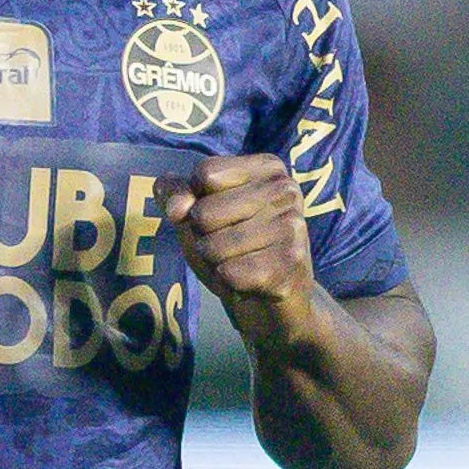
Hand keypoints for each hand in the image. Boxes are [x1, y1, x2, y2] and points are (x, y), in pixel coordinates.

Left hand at [165, 154, 317, 344]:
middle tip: (228, 246)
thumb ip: (176, 194)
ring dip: (215, 263)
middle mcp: (285, 190)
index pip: (204, 174)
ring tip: (237, 262)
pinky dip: (228, 282)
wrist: (267, 301)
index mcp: (267, 168)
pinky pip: (230, 272)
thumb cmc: (231, 245)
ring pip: (214, 247)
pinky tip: (248, 281)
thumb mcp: (198, 212)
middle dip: (203, 237)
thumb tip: (176, 207)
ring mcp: (292, 226)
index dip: (193, 201)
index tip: (214, 215)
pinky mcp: (291, 262)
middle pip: (205, 213)